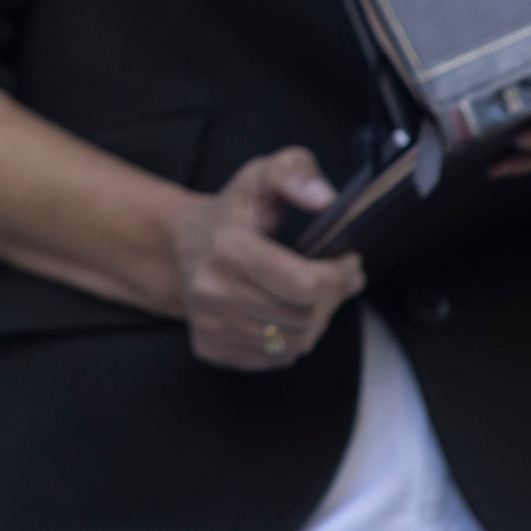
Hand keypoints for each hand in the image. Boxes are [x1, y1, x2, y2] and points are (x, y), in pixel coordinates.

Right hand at [169, 148, 365, 372]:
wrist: (181, 243)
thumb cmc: (233, 210)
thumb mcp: (262, 175)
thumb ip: (296, 171)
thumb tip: (324, 199)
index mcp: (230, 247)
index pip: (308, 286)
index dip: (339, 276)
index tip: (348, 261)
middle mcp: (213, 290)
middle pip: (305, 319)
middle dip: (332, 299)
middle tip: (335, 280)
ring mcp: (208, 323)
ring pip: (294, 344)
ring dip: (314, 323)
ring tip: (311, 297)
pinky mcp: (208, 347)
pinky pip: (273, 360)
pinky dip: (289, 341)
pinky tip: (283, 313)